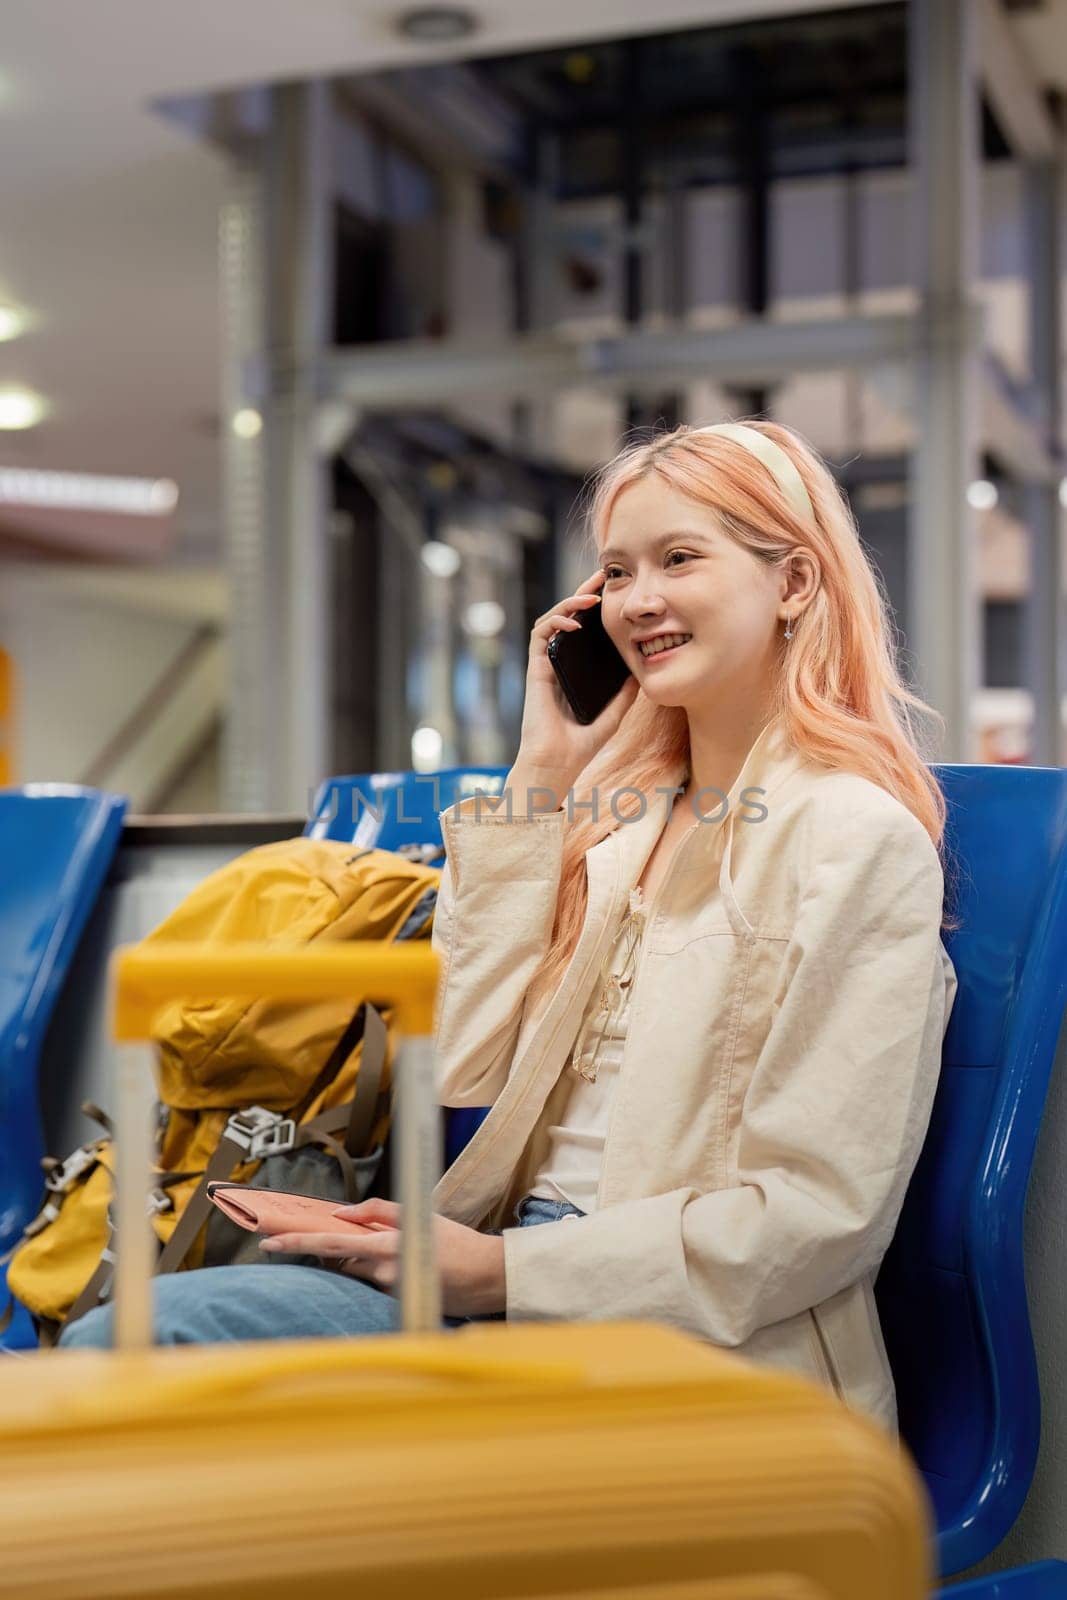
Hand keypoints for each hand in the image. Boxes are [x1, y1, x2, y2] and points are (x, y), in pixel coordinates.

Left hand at [258, 1197, 506, 1318]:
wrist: (487, 1278)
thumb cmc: (456, 1242)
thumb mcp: (419, 1215)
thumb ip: (378, 1211)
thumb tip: (341, 1214)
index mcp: (386, 1245)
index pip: (332, 1245)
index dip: (298, 1244)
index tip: (269, 1243)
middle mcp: (382, 1272)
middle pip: (337, 1261)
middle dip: (321, 1251)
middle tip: (298, 1240)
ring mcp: (387, 1292)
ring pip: (355, 1272)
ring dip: (355, 1260)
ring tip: (384, 1249)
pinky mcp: (395, 1304)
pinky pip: (371, 1283)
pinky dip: (372, 1271)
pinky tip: (396, 1264)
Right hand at [513, 568, 639, 795]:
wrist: (557, 764)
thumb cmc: (580, 746)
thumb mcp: (613, 715)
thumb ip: (624, 694)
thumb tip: (641, 670)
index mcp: (574, 671)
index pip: (584, 630)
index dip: (596, 608)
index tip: (614, 591)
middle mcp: (558, 663)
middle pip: (569, 618)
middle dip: (584, 594)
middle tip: (603, 576)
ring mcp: (545, 665)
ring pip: (552, 620)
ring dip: (569, 604)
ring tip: (590, 597)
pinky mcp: (535, 670)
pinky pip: (540, 636)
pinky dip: (555, 623)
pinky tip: (574, 622)